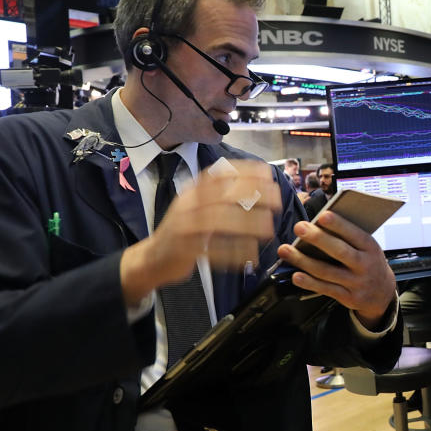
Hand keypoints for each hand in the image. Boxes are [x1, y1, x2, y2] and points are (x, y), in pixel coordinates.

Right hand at [120, 160, 281, 305]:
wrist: (152, 259)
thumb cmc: (184, 231)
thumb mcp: (197, 206)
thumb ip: (219, 196)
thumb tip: (256, 185)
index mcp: (192, 192)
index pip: (218, 174)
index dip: (244, 171)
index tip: (267, 173)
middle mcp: (187, 205)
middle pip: (222, 196)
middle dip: (252, 196)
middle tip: (277, 201)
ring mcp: (183, 227)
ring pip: (218, 221)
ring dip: (248, 225)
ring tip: (269, 229)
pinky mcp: (183, 250)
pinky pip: (213, 250)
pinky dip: (234, 253)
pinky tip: (251, 255)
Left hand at [276, 211, 396, 328]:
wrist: (382, 293)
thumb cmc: (368, 262)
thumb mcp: (367, 248)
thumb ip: (349, 238)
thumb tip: (319, 225)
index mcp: (370, 248)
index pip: (355, 234)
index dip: (339, 225)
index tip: (322, 215)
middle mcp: (365, 265)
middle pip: (339, 251)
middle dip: (318, 238)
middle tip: (299, 227)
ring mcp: (356, 283)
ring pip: (326, 271)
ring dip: (303, 260)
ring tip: (285, 250)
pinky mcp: (348, 297)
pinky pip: (325, 289)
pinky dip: (309, 282)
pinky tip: (296, 275)